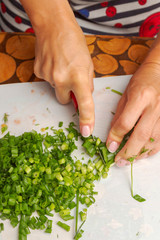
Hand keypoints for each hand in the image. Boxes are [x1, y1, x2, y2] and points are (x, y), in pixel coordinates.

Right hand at [33, 18, 93, 136]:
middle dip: (68, 94)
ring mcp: (48, 77)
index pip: (85, 104)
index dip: (86, 120)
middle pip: (64, 101)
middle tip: (71, 78)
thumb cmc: (75, 42)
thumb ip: (87, 83)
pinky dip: (52, 76)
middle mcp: (62, 80)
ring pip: (55, 90)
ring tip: (62, 66)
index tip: (86, 132)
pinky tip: (54, 63)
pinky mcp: (39, 73)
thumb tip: (83, 97)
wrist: (54, 26)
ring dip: (60, 83)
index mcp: (79, 77)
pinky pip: (48, 81)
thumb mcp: (88, 64)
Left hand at [106, 61, 159, 165]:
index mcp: (141, 97)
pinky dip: (152, 150)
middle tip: (119, 161)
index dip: (115, 137)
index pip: (125, 123)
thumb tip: (113, 135)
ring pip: (153, 141)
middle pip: (141, 136)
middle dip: (128, 152)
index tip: (110, 147)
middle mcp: (155, 107)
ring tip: (129, 160)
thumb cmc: (142, 81)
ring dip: (140, 154)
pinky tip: (143, 153)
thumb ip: (120, 115)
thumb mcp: (126, 95)